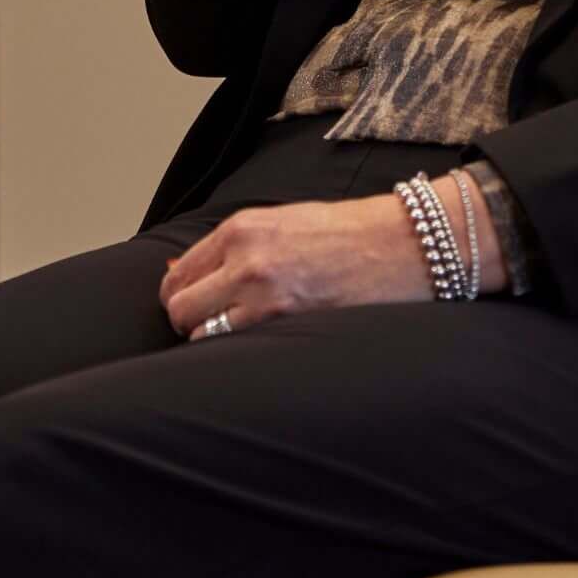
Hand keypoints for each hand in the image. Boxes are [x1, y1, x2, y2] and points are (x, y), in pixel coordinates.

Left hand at [158, 192, 431, 334]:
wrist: (399, 243)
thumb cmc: (346, 232)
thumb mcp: (281, 223)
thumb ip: (236, 247)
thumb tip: (191, 275)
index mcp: (241, 229)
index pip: (178, 273)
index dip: (179, 294)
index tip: (191, 304)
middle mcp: (244, 260)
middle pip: (179, 306)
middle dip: (187, 320)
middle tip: (206, 325)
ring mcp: (263, 296)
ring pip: (201, 334)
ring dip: (211, 339)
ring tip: (236, 338)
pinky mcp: (286, 324)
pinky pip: (236, 349)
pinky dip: (238, 354)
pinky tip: (257, 348)